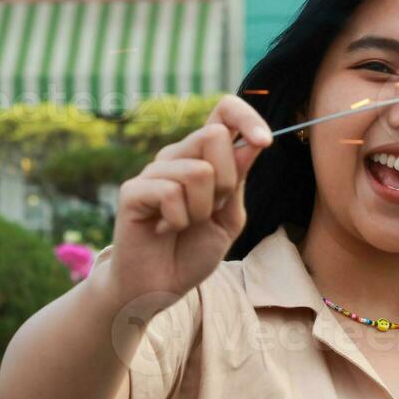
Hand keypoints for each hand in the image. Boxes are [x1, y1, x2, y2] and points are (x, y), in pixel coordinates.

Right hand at [98, 95, 272, 312]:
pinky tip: (164, 230)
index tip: (264, 141)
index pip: (223, 111)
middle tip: (211, 210)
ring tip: (185, 225)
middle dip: (226, 181)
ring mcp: (153, 171)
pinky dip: (178, 221)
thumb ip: (238, 180)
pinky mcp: (133, 191)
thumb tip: (254, 142)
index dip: (246, 117)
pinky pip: (171, 192)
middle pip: (214, 135)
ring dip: (201, 209)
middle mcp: (176, 156)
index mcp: (202, 156)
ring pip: (198, 170)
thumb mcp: (228, 217)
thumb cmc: (191, 252)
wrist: (158, 287)